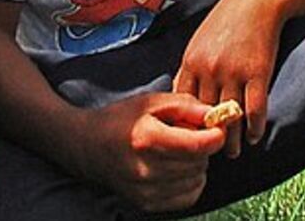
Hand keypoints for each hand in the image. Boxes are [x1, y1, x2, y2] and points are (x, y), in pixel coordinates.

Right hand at [76, 92, 225, 212]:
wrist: (88, 147)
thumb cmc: (121, 120)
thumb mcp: (152, 102)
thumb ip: (187, 106)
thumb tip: (216, 116)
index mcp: (147, 139)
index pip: (198, 145)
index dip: (215, 135)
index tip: (215, 126)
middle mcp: (146, 169)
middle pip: (200, 162)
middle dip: (202, 146)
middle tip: (187, 134)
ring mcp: (145, 191)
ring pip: (197, 180)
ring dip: (196, 164)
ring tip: (177, 151)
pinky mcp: (147, 204)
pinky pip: (188, 197)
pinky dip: (189, 182)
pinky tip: (176, 168)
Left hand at [173, 0, 287, 157]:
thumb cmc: (227, 21)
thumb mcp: (199, 41)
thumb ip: (190, 68)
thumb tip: (180, 96)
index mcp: (191, 62)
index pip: (183, 104)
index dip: (186, 125)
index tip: (188, 140)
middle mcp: (210, 69)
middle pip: (205, 115)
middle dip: (206, 137)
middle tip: (208, 156)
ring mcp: (234, 72)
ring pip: (230, 117)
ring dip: (232, 139)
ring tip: (233, 153)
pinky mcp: (258, 72)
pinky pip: (255, 109)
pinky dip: (255, 127)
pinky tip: (256, 136)